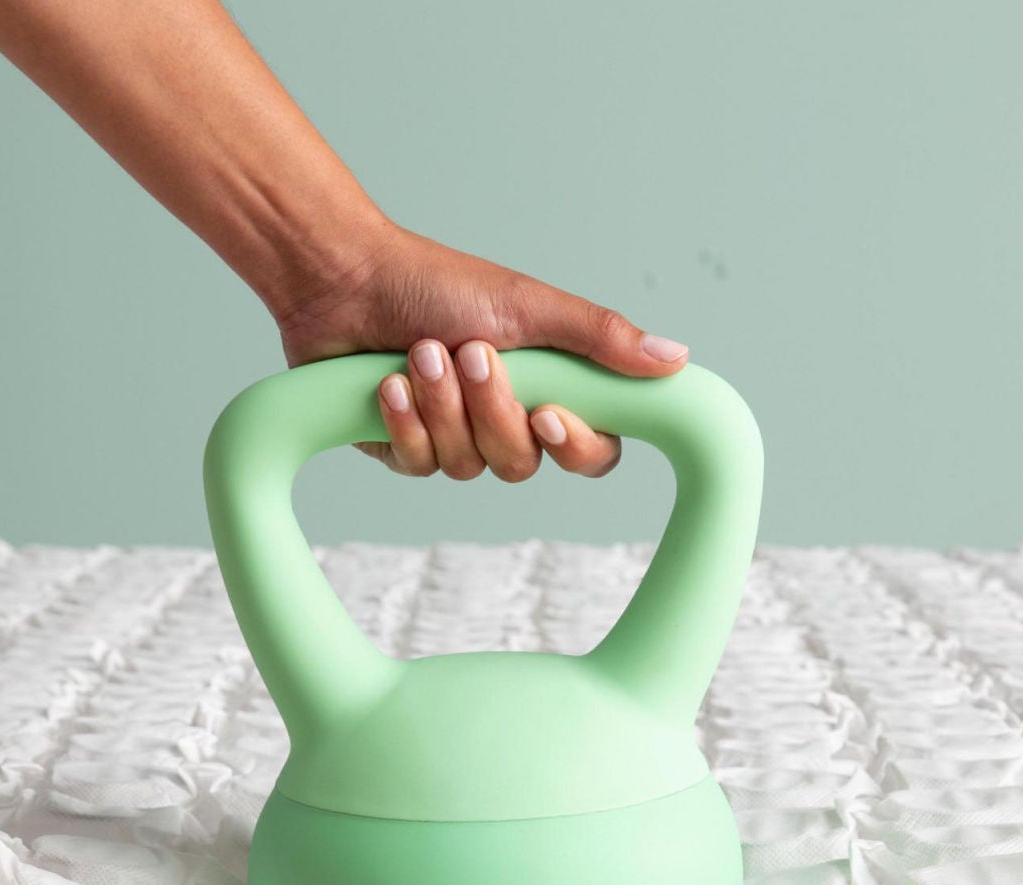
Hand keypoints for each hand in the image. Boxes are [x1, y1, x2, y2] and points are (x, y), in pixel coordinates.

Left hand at [275, 224, 689, 481]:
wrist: (345, 279)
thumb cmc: (436, 282)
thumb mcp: (528, 305)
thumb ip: (599, 338)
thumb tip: (676, 360)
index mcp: (547, 390)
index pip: (591, 452)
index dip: (575, 446)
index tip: (548, 410)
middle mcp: (504, 423)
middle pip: (522, 464)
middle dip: (491, 410)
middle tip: (468, 351)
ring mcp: (453, 441)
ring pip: (467, 466)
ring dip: (443, 406)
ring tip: (420, 351)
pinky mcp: (404, 451)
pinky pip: (418, 465)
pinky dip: (405, 421)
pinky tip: (388, 384)